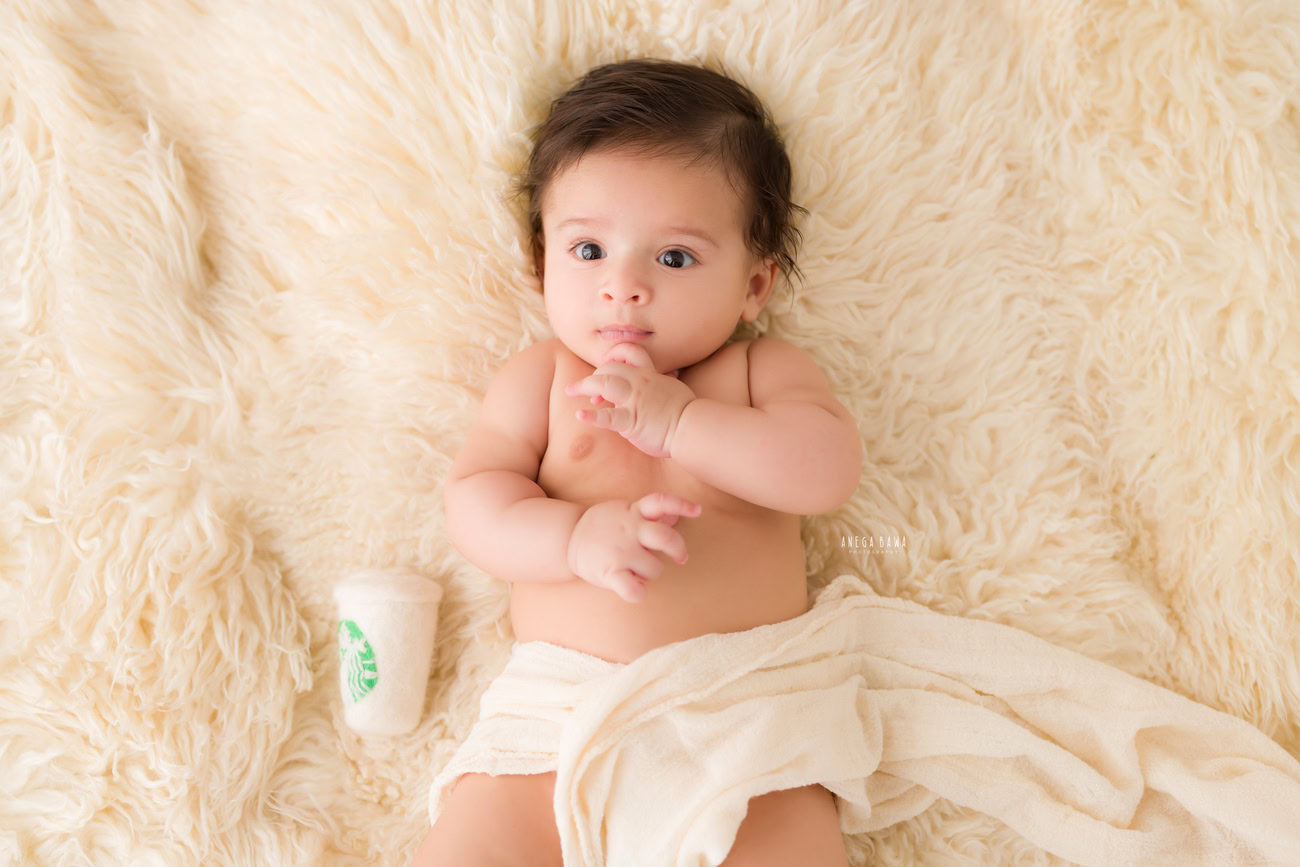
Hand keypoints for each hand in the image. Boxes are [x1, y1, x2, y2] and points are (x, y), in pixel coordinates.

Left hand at [563, 343, 695, 457]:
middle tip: (581, 389)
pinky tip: (580, 416)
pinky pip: (609, 417)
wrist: (695, 427)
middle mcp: (640, 383)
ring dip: (584, 386)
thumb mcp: (672, 389)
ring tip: (571, 392)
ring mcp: (635, 401)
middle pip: (609, 368)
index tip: (605, 366)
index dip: (613, 356)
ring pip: (604, 383)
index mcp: (649, 375)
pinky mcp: (632, 421)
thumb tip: (653, 388)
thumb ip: (659, 385)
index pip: (628, 353)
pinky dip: (592, 416)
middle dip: (592, 376)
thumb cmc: (687, 412)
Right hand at [566, 492, 702, 602]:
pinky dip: (639, 592)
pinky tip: (635, 589)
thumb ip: (649, 513)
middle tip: (680, 558)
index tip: (697, 511)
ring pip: (654, 568)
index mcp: (634, 512)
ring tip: (638, 570)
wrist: (569, 539)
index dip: (682, 505)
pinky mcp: (610, 571)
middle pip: (666, 538)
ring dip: (651, 573)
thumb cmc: (605, 527)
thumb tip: (677, 513)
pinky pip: (633, 589)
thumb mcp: (625, 511)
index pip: (661, 501)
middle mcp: (629, 529)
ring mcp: (620, 551)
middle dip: (679, 550)